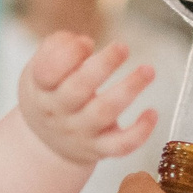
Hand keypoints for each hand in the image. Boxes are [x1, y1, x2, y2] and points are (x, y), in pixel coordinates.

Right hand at [19, 34, 156, 164]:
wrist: (46, 143)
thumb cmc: (50, 92)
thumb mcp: (40, 68)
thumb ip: (58, 47)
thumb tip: (85, 44)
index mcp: (42, 88)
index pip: (48, 72)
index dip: (68, 55)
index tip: (87, 42)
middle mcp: (59, 112)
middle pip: (79, 89)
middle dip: (104, 65)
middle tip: (123, 47)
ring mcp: (80, 133)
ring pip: (105, 112)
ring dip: (129, 89)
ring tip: (148, 70)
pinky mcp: (100, 149)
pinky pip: (121, 145)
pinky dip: (140, 131)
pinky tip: (152, 113)